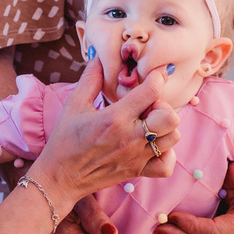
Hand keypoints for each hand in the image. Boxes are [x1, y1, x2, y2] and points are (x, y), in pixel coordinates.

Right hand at [32, 58, 179, 210]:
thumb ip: (91, 78)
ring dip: (165, 127)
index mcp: (114, 118)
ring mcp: (136, 157)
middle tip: (147, 106)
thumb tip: (99, 56)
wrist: (60, 177)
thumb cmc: (65, 139)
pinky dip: (166, 153)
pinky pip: (167, 164)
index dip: (158, 76)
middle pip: (170, 116)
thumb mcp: (74, 104)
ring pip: (173, 137)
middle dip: (163, 105)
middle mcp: (130, 138)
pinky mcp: (138, 172)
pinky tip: (153, 145)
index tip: (157, 72)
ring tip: (148, 124)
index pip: (151, 91)